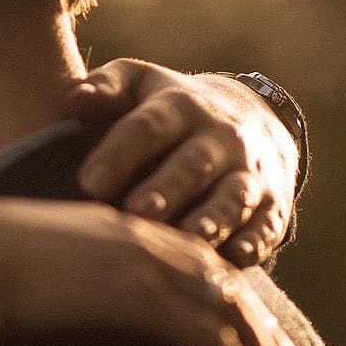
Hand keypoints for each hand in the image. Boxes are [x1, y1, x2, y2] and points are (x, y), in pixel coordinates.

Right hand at [0, 198, 307, 345]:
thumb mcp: (26, 272)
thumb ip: (56, 288)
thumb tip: (48, 316)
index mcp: (115, 232)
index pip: (190, 268)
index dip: (227, 304)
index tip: (252, 336)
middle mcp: (139, 241)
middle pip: (222, 288)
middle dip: (261, 333)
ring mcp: (140, 264)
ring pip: (226, 312)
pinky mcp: (136, 295)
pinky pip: (205, 336)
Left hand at [62, 60, 299, 267]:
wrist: (252, 120)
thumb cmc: (171, 111)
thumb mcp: (141, 85)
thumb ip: (105, 88)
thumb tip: (72, 102)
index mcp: (181, 106)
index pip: (149, 126)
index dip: (120, 153)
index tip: (89, 182)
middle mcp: (221, 137)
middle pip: (193, 163)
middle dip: (167, 188)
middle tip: (136, 212)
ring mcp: (250, 172)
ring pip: (234, 196)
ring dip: (213, 218)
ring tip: (186, 238)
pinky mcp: (273, 206)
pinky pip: (266, 226)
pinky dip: (254, 242)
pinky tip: (234, 260)